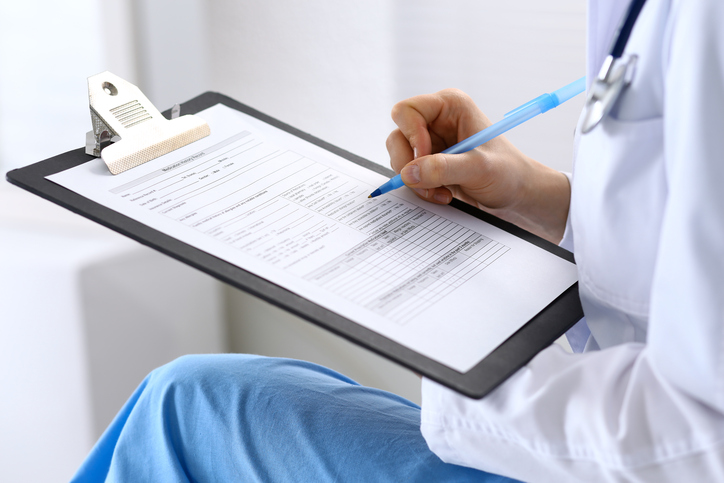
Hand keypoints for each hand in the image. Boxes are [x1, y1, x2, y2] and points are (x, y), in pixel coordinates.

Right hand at [386, 89, 569, 243]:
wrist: (516, 194)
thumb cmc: (507, 173)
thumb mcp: (479, 169)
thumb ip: (444, 169)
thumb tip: (409, 172)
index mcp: (449, 106)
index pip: (407, 111)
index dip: (411, 135)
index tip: (426, 157)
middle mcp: (435, 121)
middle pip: (397, 136)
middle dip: (409, 164)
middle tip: (430, 183)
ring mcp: (430, 143)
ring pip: (400, 158)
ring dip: (415, 180)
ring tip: (440, 192)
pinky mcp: (427, 163)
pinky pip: (407, 175)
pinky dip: (419, 188)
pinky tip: (441, 194)